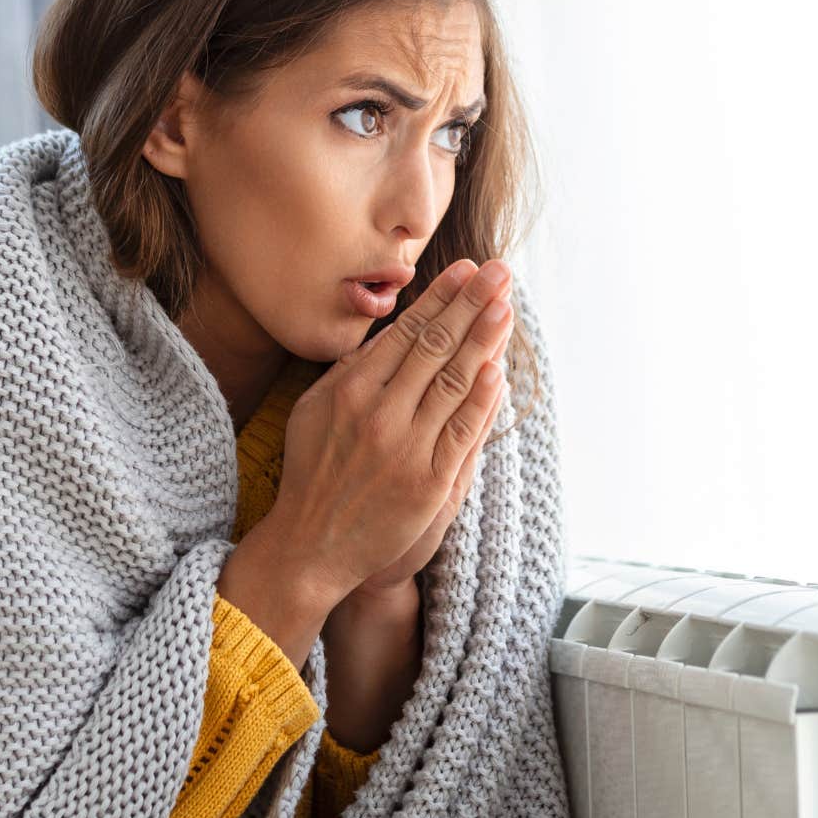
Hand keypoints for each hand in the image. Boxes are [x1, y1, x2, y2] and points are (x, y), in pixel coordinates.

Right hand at [262, 257, 514, 608]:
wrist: (311, 547)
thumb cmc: (313, 474)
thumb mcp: (313, 412)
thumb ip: (348, 373)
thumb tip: (385, 334)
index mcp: (350, 390)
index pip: (405, 332)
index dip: (439, 298)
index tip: (466, 270)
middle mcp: (378, 413)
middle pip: (434, 347)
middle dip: (469, 304)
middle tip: (498, 272)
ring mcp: (405, 448)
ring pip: (453, 382)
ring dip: (483, 340)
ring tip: (505, 306)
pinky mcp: (428, 483)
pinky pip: (463, 432)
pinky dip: (482, 399)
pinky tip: (498, 369)